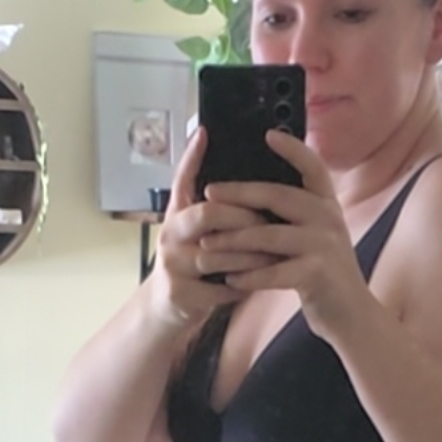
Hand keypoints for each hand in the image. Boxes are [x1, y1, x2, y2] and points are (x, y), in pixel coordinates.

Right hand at [149, 126, 282, 328]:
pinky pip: (220, 286)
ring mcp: (172, 264)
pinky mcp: (180, 293)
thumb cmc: (192, 265)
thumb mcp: (197, 233)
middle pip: (208, 213)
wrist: (165, 308)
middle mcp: (169, 234)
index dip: (191, 156)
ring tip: (276, 254)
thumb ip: (218, 209)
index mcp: (177, 214)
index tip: (205, 133)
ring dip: (251, 256)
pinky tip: (260, 282)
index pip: (182, 179)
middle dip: (244, 217)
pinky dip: (243, 285)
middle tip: (270, 221)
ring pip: (218, 254)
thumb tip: (253, 179)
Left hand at [196, 129, 366, 342]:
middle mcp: (328, 218)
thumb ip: (296, 215)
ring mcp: (324, 245)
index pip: (312, 167)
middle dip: (240, 194)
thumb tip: (257, 196)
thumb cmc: (321, 272)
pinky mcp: (317, 274)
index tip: (268, 134)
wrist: (349, 312)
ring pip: (270, 237)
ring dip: (234, 240)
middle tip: (210, 193)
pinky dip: (250, 276)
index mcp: (326, 205)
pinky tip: (230, 279)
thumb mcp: (316, 235)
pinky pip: (275, 272)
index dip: (292, 149)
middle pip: (279, 197)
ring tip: (206, 244)